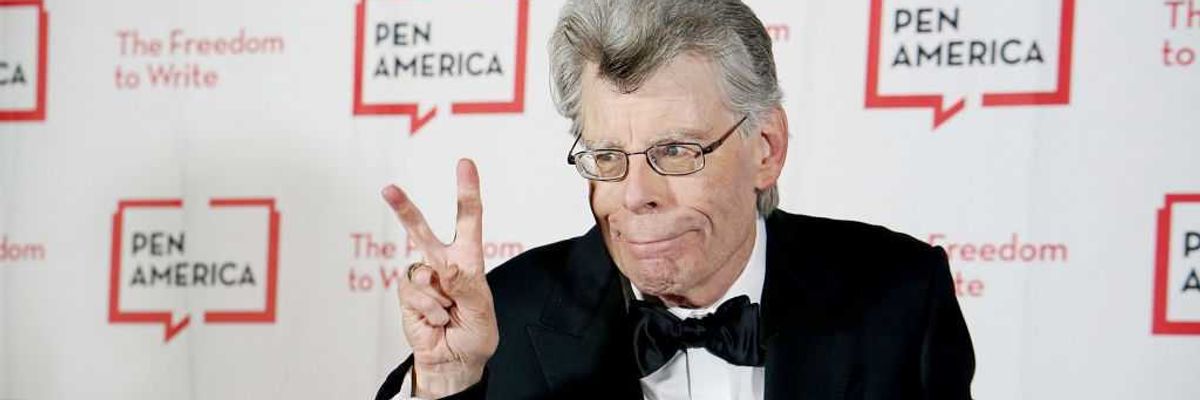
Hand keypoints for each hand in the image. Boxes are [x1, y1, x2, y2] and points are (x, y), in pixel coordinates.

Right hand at [382, 159, 497, 397]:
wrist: (455, 361)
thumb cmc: (475, 334)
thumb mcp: (482, 310)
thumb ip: (467, 284)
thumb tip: (445, 265)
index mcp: (469, 259)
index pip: (468, 220)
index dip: (466, 191)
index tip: (464, 164)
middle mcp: (443, 263)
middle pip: (421, 231)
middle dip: (404, 210)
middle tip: (388, 189)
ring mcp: (422, 278)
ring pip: (421, 272)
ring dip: (440, 299)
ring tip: (449, 313)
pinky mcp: (407, 295)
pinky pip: (414, 294)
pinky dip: (429, 311)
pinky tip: (436, 320)